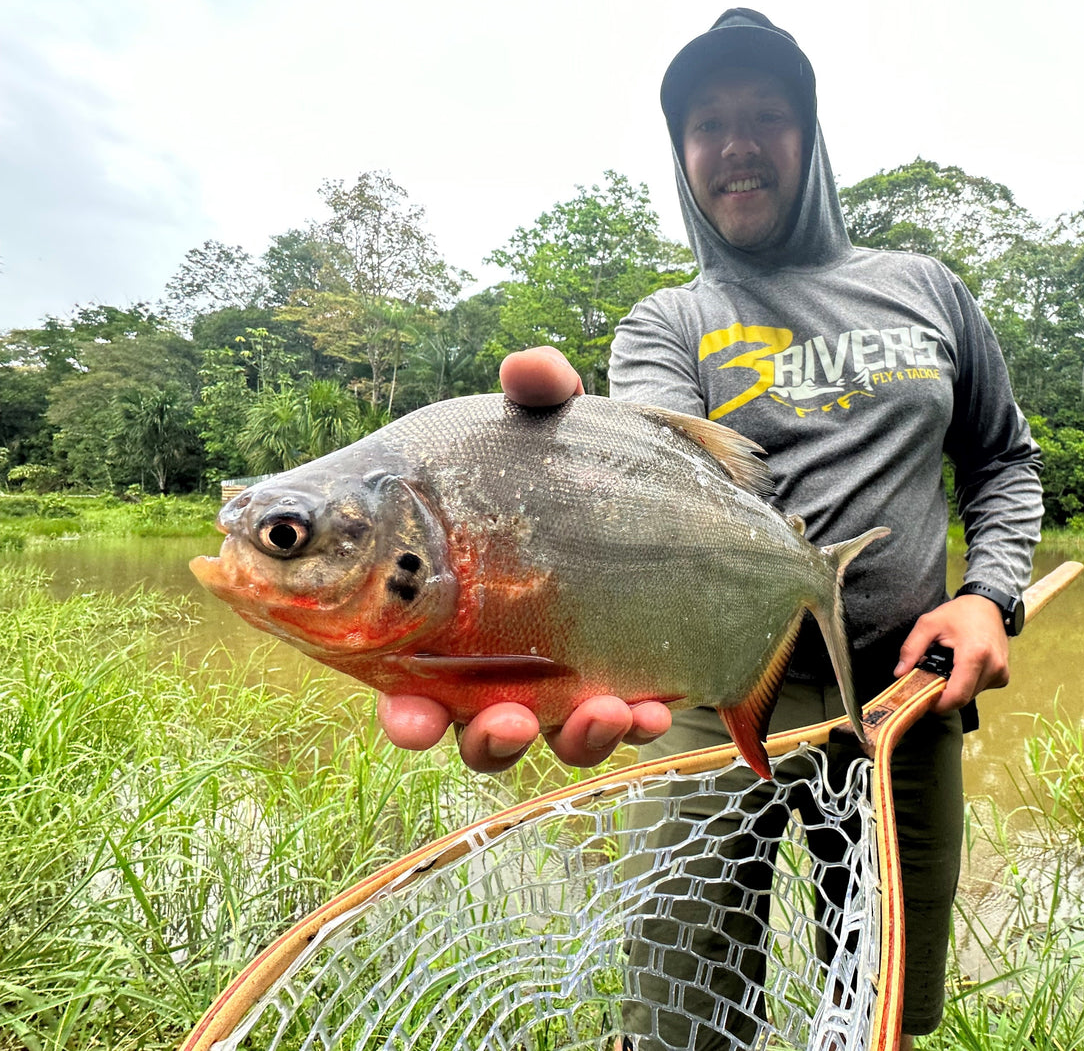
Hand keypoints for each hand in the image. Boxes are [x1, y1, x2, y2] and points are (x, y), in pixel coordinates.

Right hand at [375, 346, 672, 770]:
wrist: (656, 491)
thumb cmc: (570, 468)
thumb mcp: (554, 428)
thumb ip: (538, 398)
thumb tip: (532, 366)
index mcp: (452, 619)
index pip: (408, 685)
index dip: (405, 714)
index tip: (410, 716)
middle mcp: (499, 669)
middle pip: (479, 732)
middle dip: (490, 739)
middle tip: (505, 723)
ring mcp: (566, 684)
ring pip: (555, 739)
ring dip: (577, 739)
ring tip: (602, 712)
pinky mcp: (625, 682)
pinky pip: (627, 722)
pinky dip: (639, 720)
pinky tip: (655, 705)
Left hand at [893, 595, 1010, 712]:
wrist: (989, 604)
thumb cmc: (960, 612)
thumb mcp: (929, 623)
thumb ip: (911, 649)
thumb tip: (899, 674)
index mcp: (975, 654)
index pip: (957, 696)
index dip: (938, 704)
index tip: (924, 699)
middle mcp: (993, 666)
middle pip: (962, 698)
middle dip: (944, 694)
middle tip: (932, 678)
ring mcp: (1001, 672)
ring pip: (971, 695)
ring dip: (956, 688)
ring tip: (949, 667)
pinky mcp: (1003, 676)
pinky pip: (980, 689)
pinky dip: (968, 683)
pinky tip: (963, 667)